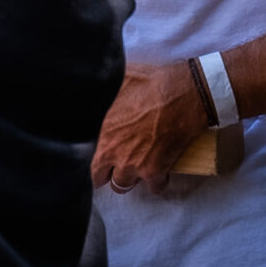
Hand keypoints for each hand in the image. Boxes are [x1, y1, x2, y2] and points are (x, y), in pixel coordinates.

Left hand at [90, 61, 208, 194]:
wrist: (183, 93)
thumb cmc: (149, 83)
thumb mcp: (115, 79)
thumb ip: (99, 91)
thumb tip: (89, 86)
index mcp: (97, 131)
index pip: (82, 157)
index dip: (90, 157)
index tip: (95, 154)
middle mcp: (111, 152)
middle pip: (100, 177)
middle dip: (105, 171)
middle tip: (111, 164)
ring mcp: (133, 164)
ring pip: (123, 185)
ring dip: (128, 178)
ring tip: (133, 167)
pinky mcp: (155, 170)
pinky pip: (154, 187)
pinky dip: (156, 182)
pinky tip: (158, 171)